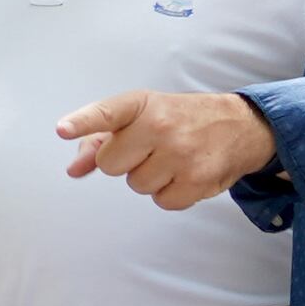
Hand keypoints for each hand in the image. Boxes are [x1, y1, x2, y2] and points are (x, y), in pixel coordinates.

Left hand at [56, 89, 276, 211]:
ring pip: (136, 185)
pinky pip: (162, 201)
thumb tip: (74, 170)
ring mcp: (181, 152)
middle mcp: (161, 124)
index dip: (83, 122)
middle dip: (125, 161)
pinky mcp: (197, 179)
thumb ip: (100, 141)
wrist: (242, 126)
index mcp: (142, 104)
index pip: (107, 114)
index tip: (62, 130)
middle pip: (110, 164)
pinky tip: (186, 173)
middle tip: (151, 148)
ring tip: (173, 158)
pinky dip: (171, 193)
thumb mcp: (142, 117)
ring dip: (150, 178)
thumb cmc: (181, 121)